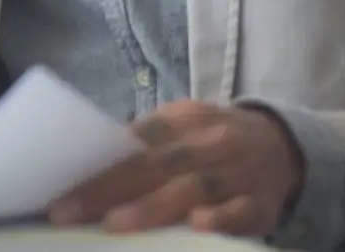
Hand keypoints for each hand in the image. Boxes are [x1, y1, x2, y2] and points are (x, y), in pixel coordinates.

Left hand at [49, 100, 304, 236]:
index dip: (97, 165)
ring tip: (114, 224)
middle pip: (153, 165)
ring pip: (192, 188)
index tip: (59, 188)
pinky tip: (198, 225)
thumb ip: (144, 143)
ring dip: (152, 206)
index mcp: (184, 120)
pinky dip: (221, 218)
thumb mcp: (183, 128)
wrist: (285, 146)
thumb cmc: (213, 142)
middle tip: (67, 212)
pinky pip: (241, 211)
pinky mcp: (261, 204)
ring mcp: (237, 172)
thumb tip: (87, 163)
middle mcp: (210, 142)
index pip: (134, 141)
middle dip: (107, 189)